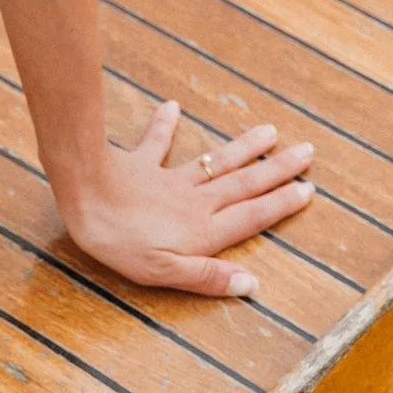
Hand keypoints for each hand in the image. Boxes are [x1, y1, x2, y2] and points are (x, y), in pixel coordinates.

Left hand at [54, 104, 313, 299]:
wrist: (83, 192)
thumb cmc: (118, 239)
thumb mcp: (162, 271)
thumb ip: (206, 276)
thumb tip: (252, 285)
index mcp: (201, 230)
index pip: (250, 216)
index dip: (281, 205)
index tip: (308, 189)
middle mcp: (193, 201)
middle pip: (243, 184)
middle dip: (276, 170)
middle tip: (307, 151)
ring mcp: (167, 180)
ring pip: (214, 162)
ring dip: (243, 148)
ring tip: (270, 131)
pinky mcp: (138, 164)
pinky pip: (156, 143)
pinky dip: (165, 125)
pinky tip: (174, 107)